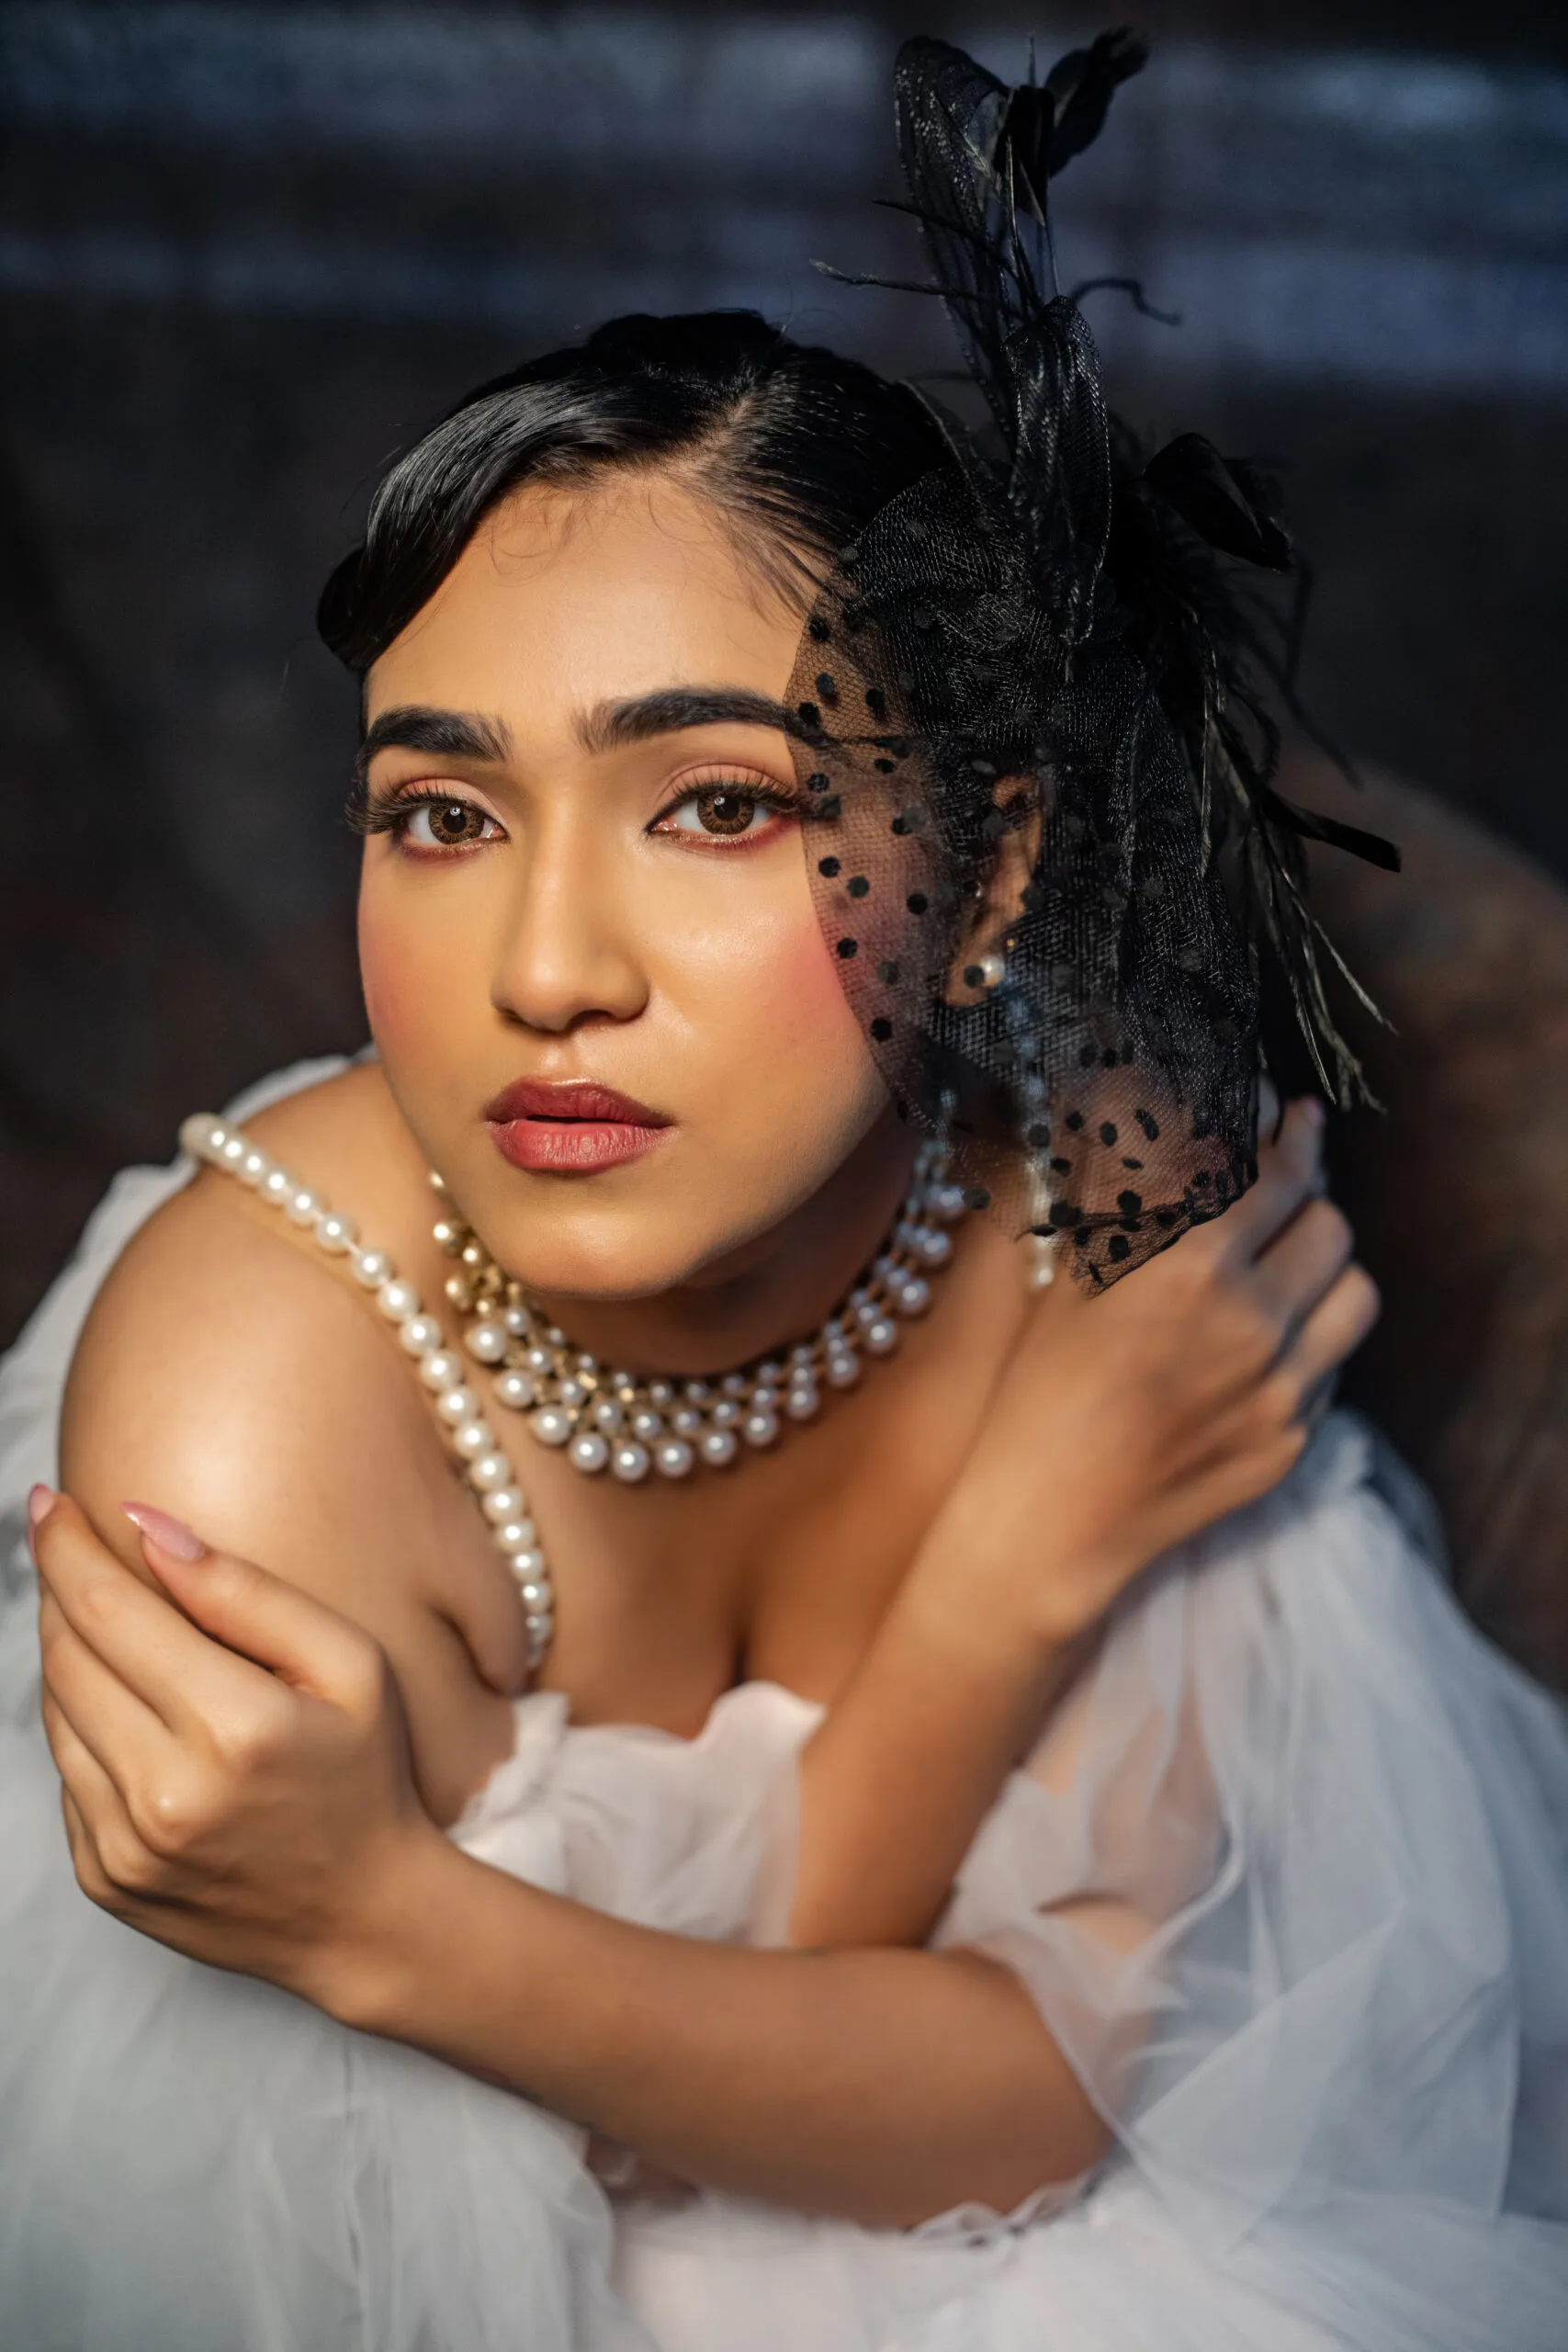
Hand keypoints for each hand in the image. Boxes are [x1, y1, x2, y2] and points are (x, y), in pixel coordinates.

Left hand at [32, 1491, 437, 2008]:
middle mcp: (167, 1794)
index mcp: (235, 1728)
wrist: (363, 1918)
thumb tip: (146, 1528)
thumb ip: (246, 1592)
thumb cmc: (364, 1773)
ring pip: (55, 1715)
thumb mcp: (349, 1663)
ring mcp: (125, 1846)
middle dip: (61, 1590)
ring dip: (69, 1656)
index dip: (66, 1548)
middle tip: (71, 1548)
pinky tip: (137, 1714)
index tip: (48, 1503)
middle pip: (67, 1656)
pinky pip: (66, 1775)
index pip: (109, 1611)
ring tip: (114, 1629)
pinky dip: (85, 1727)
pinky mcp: (103, 1878)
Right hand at [920, 1099, 1379, 1652]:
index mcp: (1196, 1271)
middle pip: (1331, 1227)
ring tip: (1287, 1263)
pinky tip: (1263, 1338)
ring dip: (1327, 1267)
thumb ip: (1122, 1191)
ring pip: (1355, 1295)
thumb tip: (1150, 1122)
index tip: (1295, 1118)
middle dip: (1309, 1198)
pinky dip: (1312, 1336)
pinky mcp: (1293, 1442)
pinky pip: (1334, 1366)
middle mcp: (1256, 1326)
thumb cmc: (1038, 1391)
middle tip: (1280, 1193)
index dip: (1294, 1137)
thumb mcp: (1071, 1276)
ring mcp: (1284, 1391)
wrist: (1048, 1521)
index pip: (1281, 1177)